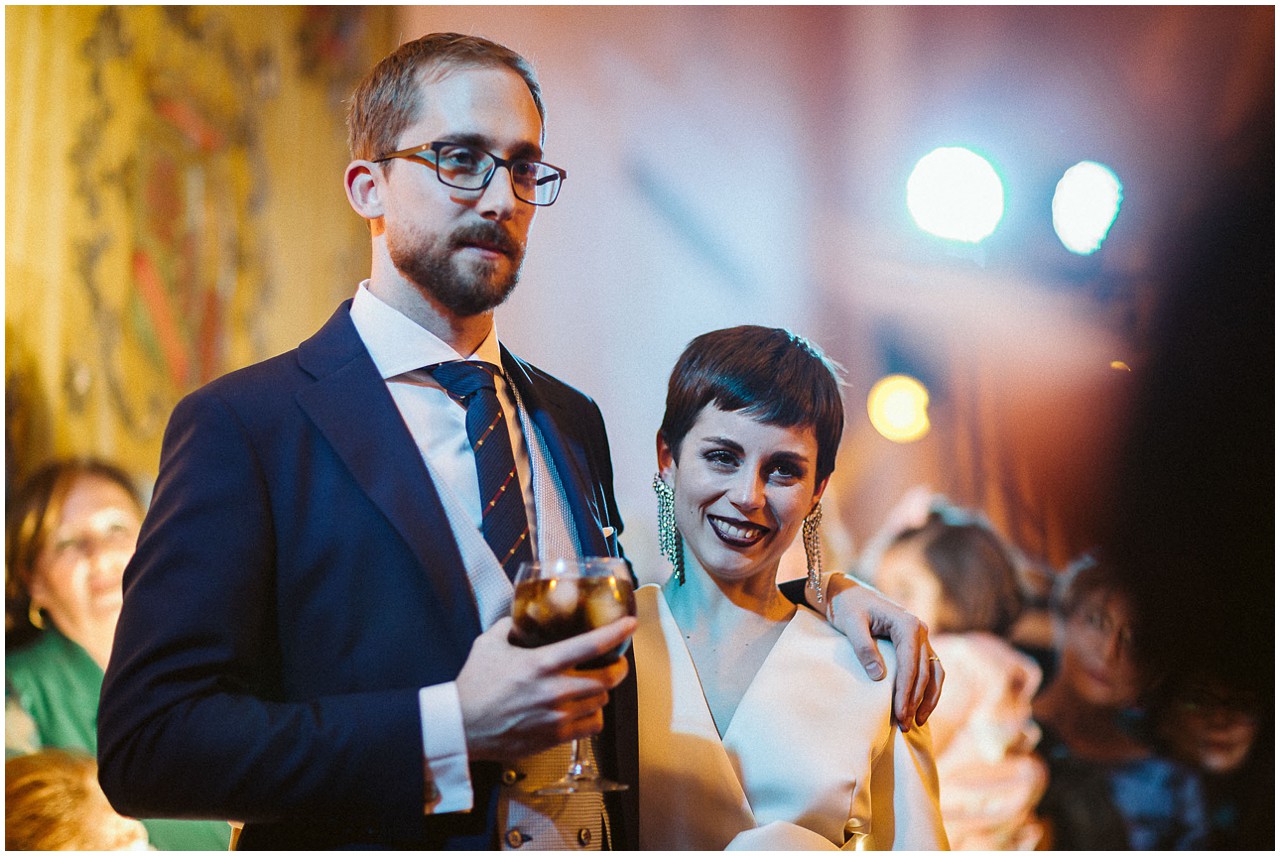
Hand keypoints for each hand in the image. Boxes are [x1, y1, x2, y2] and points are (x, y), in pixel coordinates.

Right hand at [456, 616, 635, 760]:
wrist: (461, 727)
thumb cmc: (474, 685)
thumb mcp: (489, 645)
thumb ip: (510, 625)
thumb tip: (522, 614)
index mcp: (542, 663)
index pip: (591, 645)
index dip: (616, 633)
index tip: (631, 624)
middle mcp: (555, 690)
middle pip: (607, 679)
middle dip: (619, 668)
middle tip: (617, 662)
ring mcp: (557, 717)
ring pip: (601, 702)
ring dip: (602, 692)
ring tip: (596, 685)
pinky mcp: (555, 738)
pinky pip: (591, 726)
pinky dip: (593, 715)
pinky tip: (586, 708)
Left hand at [820, 574, 942, 729]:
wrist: (847, 593)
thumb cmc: (847, 607)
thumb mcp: (851, 624)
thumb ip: (863, 648)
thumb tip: (878, 677)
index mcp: (907, 623)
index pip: (910, 663)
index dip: (906, 691)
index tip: (899, 713)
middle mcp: (920, 629)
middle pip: (923, 671)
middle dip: (914, 700)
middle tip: (904, 724)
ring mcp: (921, 637)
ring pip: (934, 672)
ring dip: (927, 698)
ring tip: (916, 722)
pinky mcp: (917, 644)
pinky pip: (930, 669)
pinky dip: (929, 689)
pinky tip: (920, 707)